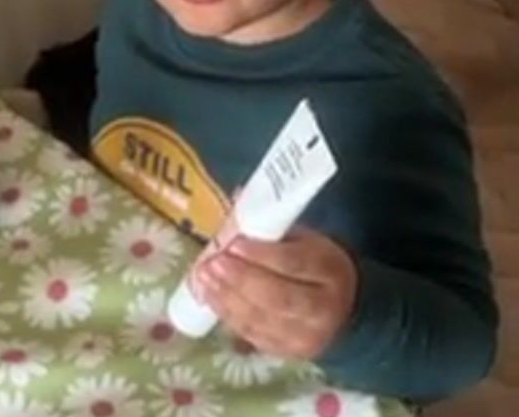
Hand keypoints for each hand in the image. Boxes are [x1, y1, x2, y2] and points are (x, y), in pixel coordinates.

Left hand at [195, 226, 357, 359]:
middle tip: (213, 263)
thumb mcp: (305, 238)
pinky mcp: (289, 353)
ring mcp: (306, 336)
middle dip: (241, 280)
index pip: (295, 264)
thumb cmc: (316, 263)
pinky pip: (254, 336)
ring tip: (204, 278)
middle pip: (279, 298)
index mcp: (330, 270)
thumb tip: (236, 195)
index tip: (234, 243)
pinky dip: (229, 316)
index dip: (263, 255)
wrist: (346, 308)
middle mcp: (323, 308)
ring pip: (262, 320)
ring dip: (227, 298)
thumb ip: (273, 224)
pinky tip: (210, 297)